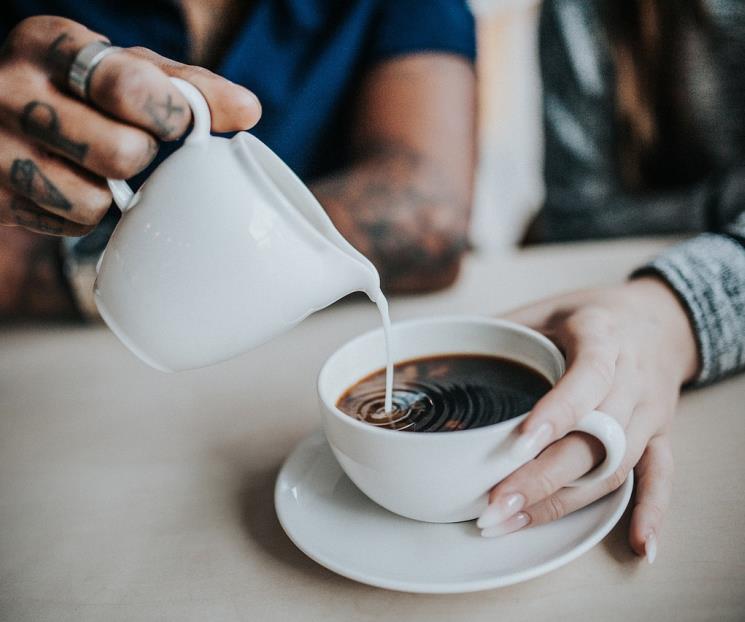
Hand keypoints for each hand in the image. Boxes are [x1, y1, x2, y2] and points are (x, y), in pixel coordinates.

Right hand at [0, 16, 260, 235]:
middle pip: (122, 153)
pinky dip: (81, 215)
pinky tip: (68, 185)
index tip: (181, 123)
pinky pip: (70, 226)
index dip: (171, 116)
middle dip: (141, 155)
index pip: (130, 87)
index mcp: (52, 45)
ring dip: (111, 192)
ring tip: (93, 165)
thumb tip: (250, 111)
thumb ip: (188, 88)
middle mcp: (12, 92)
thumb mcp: (126, 69)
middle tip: (129, 143)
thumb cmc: (82, 91)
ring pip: (94, 201)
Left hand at [477, 277, 698, 562]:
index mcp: (603, 338)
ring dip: (564, 500)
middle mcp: (632, 379)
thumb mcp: (548, 307)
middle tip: (493, 504)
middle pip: (595, 438)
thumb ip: (504, 328)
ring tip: (513, 521)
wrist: (659, 319)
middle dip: (541, 476)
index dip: (558, 412)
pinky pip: (661, 476)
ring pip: (615, 466)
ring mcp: (650, 412)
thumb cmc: (594, 314)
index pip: (587, 378)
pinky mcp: (661, 435)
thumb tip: (444, 345)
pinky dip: (652, 513)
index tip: (519, 442)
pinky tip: (638, 547)